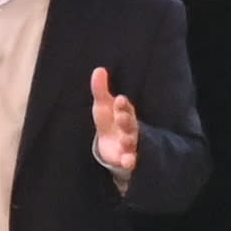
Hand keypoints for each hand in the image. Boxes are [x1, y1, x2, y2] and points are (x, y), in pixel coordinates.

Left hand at [89, 65, 140, 185]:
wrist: (111, 144)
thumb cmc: (109, 120)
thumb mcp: (102, 105)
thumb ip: (100, 89)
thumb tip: (99, 69)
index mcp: (124, 113)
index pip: (125, 108)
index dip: (122, 105)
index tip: (119, 99)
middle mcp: (129, 128)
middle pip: (130, 124)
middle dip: (126, 120)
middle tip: (121, 117)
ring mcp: (129, 143)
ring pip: (132, 141)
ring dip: (129, 141)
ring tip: (125, 140)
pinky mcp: (126, 157)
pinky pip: (130, 159)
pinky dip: (130, 160)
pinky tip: (127, 161)